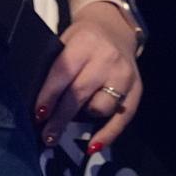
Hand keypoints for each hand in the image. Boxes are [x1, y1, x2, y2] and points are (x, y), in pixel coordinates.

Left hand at [33, 4, 141, 154]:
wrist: (116, 29)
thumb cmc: (83, 40)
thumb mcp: (66, 42)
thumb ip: (55, 68)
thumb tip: (38, 106)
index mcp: (85, 43)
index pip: (63, 73)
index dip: (49, 96)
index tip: (38, 115)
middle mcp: (107, 58)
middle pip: (79, 94)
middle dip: (60, 118)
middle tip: (47, 135)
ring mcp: (124, 75)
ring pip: (100, 108)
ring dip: (83, 119)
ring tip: (70, 123)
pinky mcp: (137, 89)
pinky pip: (123, 118)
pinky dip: (108, 135)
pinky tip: (93, 146)